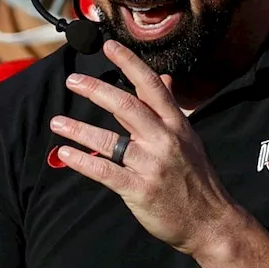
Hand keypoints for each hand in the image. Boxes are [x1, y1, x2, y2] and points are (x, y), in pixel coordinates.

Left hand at [50, 39, 242, 255]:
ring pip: (110, 141)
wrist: (211, 222)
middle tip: (73, 80)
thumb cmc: (197, 179)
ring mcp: (152, 165)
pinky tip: (65, 153)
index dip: (129, 63)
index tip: (108, 46)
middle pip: (127, 106)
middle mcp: (164, 140)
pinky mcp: (140, 190)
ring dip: (79, 129)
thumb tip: (164, 79)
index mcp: (177, 124)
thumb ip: (170, 108)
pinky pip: (105, 172)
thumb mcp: (189, 138)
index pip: (151, 86)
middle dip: (96, 90)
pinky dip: (83, 162)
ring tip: (57, 122)